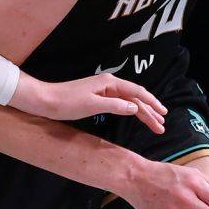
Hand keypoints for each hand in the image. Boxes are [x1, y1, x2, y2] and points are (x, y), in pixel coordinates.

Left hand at [9, 73, 167, 132]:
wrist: (45, 101)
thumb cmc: (66, 102)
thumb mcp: (91, 105)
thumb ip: (115, 105)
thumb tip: (135, 108)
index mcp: (110, 83)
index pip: (137, 93)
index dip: (152, 104)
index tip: (164, 115)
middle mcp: (109, 84)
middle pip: (135, 98)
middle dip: (150, 111)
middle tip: (162, 125)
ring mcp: (103, 91)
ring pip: (129, 102)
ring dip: (142, 112)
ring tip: (154, 124)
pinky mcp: (98, 98)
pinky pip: (120, 104)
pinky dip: (130, 111)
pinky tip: (136, 115)